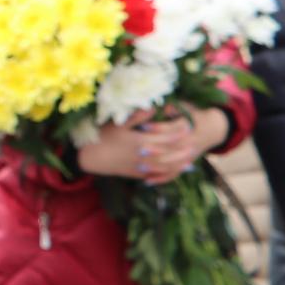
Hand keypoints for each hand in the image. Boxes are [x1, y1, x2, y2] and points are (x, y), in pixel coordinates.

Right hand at [76, 109, 228, 184]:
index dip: (177, 132)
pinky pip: (154, 175)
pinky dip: (166, 175)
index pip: (165, 136)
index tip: (187, 126)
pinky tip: (173, 173)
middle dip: (182, 149)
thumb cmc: (102, 136)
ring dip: (178, 164)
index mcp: (140, 140)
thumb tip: (154, 108)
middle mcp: (142, 155)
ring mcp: (139, 166)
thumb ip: (138, 116)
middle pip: (168, 152)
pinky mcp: (135, 174)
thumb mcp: (118, 122)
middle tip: (194, 144)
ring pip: (164, 166)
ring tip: (190, 162)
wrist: (89, 156)